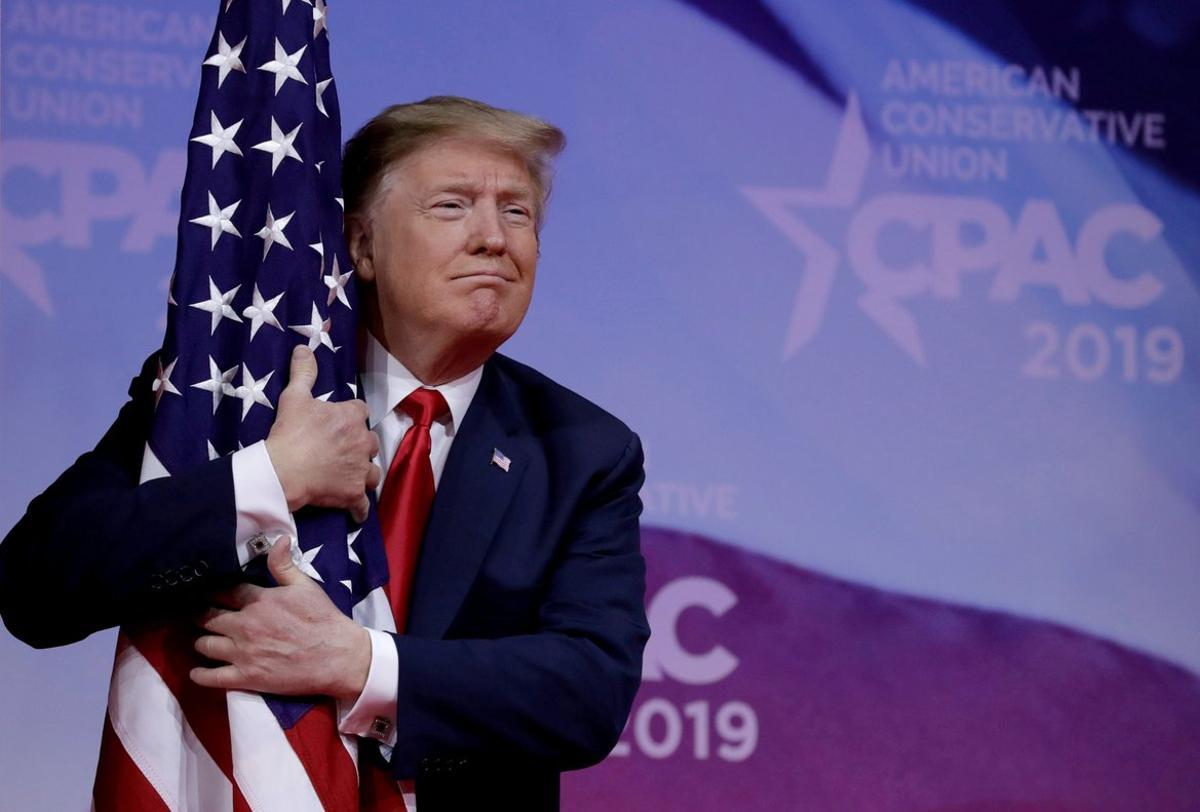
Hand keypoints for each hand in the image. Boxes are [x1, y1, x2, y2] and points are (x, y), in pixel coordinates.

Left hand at [190, 536, 371, 700]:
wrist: (338, 657)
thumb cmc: (323, 620)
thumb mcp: (306, 586)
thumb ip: (284, 564)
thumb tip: (278, 539)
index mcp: (259, 601)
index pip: (224, 592)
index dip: (213, 591)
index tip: (207, 592)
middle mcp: (245, 625)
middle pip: (207, 618)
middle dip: (200, 615)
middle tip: (198, 615)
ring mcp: (243, 653)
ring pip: (204, 645)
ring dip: (200, 642)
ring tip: (202, 640)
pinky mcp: (246, 677)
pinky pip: (211, 677)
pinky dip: (200, 674)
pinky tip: (198, 672)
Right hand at [265, 345, 380, 521]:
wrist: (282, 471)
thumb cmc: (289, 433)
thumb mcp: (294, 397)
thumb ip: (303, 372)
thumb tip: (304, 347)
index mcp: (352, 417)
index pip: (361, 412)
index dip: (349, 418)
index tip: (337, 424)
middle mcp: (363, 441)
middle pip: (369, 442)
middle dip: (358, 446)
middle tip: (338, 452)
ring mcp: (361, 469)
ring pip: (372, 472)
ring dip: (363, 474)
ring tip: (350, 477)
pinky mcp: (355, 493)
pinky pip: (363, 505)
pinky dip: (359, 508)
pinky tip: (354, 510)